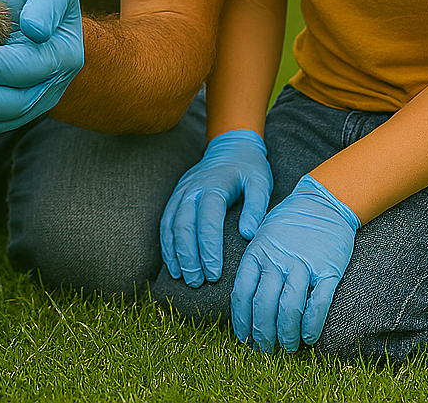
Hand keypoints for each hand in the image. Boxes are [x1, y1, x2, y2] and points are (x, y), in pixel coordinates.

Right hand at [160, 129, 271, 285]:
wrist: (230, 145)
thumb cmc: (249, 168)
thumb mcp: (261, 183)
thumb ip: (257, 207)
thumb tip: (247, 234)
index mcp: (214, 186)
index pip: (207, 220)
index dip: (208, 248)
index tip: (214, 273)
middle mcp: (193, 189)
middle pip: (184, 225)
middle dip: (188, 256)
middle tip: (197, 282)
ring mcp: (181, 191)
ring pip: (170, 224)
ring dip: (174, 253)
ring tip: (183, 277)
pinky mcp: (177, 195)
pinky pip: (166, 221)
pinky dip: (166, 244)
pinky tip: (172, 263)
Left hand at [231, 174, 359, 352]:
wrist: (323, 203)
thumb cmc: (289, 222)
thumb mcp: (262, 235)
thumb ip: (254, 263)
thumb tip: (244, 300)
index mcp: (257, 252)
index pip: (242, 292)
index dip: (240, 320)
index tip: (243, 338)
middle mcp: (277, 259)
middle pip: (263, 304)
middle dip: (262, 333)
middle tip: (264, 349)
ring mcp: (303, 264)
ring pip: (289, 307)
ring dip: (286, 334)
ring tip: (286, 347)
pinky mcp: (328, 270)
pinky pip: (318, 303)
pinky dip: (311, 325)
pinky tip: (307, 337)